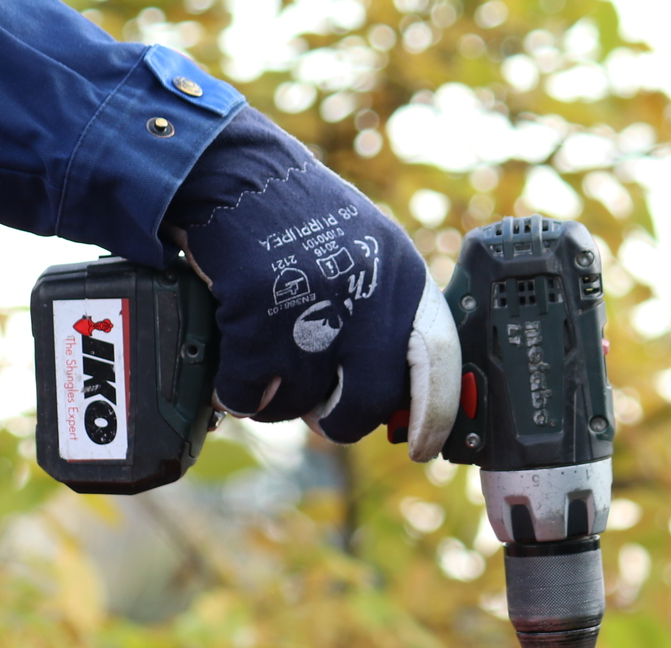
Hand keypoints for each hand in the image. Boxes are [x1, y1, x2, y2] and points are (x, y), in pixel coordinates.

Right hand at [163, 107, 458, 458]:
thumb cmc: (300, 224)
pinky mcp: (255, 314)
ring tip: (265, 360)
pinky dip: (234, 390)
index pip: (437, 363)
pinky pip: (246, 392)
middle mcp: (366, 296)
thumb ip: (386, 320)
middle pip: (365, 405)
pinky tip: (233, 360)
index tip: (423, 447)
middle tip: (320, 413)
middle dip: (337, 423)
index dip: (433, 415)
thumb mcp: (368, 256)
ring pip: (297, 403)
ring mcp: (309, 307)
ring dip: (276, 399)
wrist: (235, 176)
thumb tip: (394, 402)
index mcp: (403, 280)